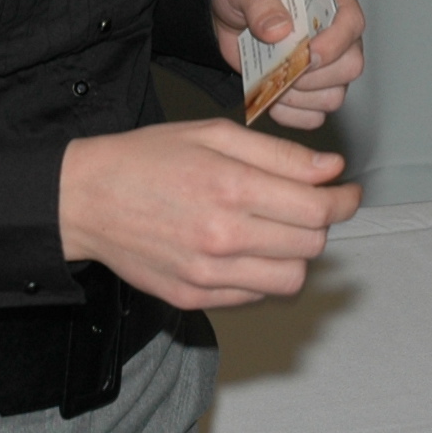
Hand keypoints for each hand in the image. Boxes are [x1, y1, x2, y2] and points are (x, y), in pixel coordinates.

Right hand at [59, 119, 360, 309]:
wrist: (84, 199)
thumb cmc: (146, 159)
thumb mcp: (213, 135)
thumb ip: (278, 155)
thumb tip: (331, 169)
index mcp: (231, 187)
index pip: (316, 209)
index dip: (343, 201)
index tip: (347, 193)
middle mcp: (223, 236)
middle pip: (311, 245)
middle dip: (320, 223)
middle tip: (309, 205)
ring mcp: (208, 274)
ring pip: (290, 280)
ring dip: (296, 254)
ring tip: (279, 230)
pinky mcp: (193, 297)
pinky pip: (254, 296)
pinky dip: (263, 275)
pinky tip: (247, 249)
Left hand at [209, 0, 364, 129]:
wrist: (225, 15)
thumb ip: (260, 3)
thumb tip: (279, 29)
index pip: (352, 22)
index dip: (335, 43)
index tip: (309, 53)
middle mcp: (336, 32)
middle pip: (351, 65)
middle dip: (315, 75)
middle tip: (283, 68)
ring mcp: (328, 64)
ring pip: (334, 95)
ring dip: (301, 97)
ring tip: (272, 83)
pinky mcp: (312, 89)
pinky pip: (314, 115)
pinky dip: (292, 114)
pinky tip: (271, 101)